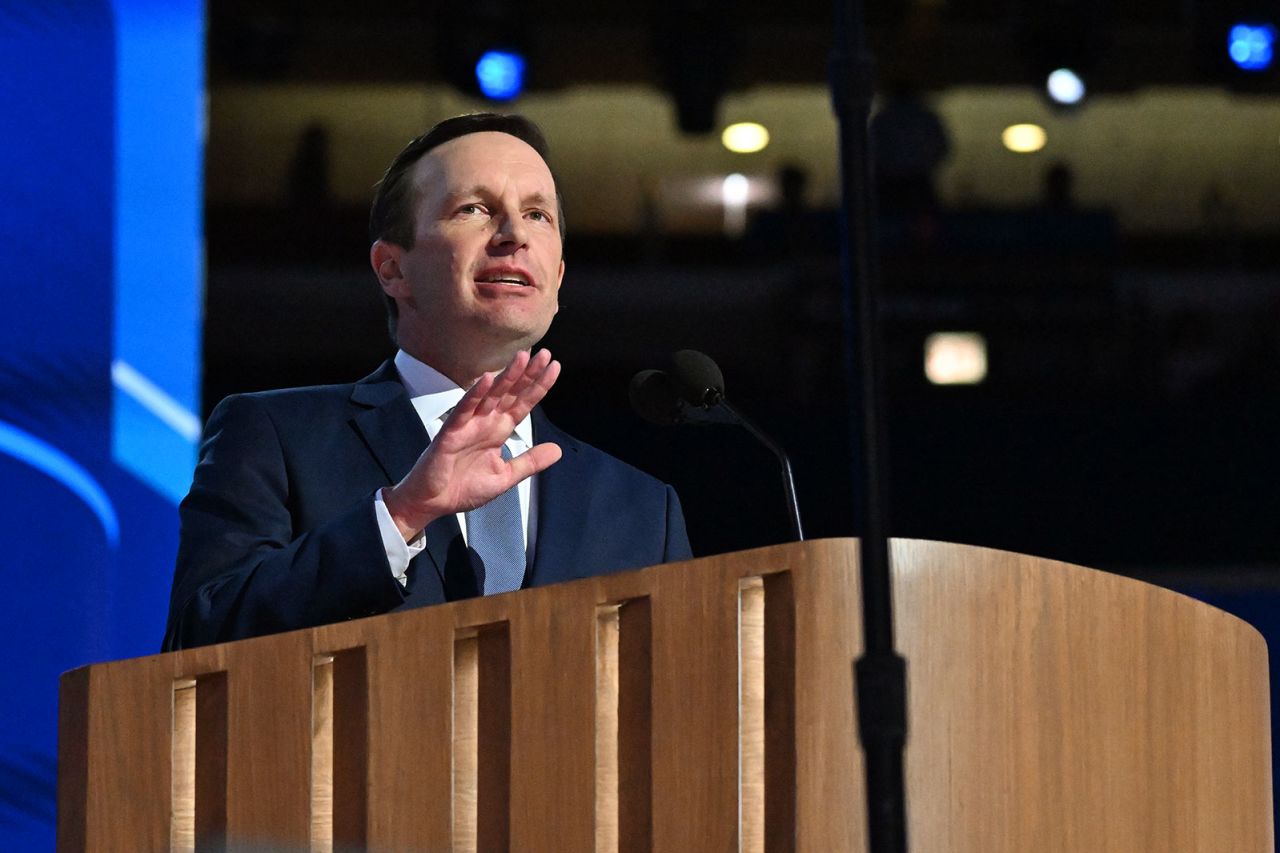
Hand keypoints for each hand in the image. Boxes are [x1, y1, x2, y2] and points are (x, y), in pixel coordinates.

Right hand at [382, 349, 561, 540]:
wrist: (433, 503)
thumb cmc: (463, 487)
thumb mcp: (505, 476)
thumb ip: (530, 462)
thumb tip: (558, 451)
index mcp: (499, 430)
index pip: (523, 403)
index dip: (539, 386)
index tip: (554, 368)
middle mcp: (486, 422)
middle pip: (510, 393)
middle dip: (527, 373)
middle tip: (545, 354)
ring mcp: (469, 424)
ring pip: (490, 395)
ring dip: (506, 376)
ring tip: (522, 358)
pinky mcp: (451, 432)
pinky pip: (464, 409)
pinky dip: (475, 394)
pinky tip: (487, 379)